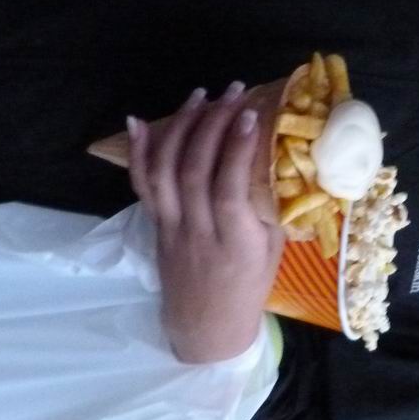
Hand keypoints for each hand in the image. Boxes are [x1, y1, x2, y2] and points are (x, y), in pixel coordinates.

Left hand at [129, 83, 285, 363]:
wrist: (206, 326)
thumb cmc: (249, 286)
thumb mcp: (273, 249)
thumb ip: (270, 205)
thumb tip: (279, 155)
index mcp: (235, 243)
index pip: (229, 189)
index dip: (237, 148)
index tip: (252, 114)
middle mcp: (197, 232)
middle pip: (195, 171)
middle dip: (213, 124)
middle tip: (233, 93)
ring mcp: (171, 227)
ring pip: (165, 171)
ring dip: (180, 127)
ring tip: (200, 96)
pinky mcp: (155, 224)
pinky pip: (142, 184)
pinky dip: (139, 150)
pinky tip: (140, 120)